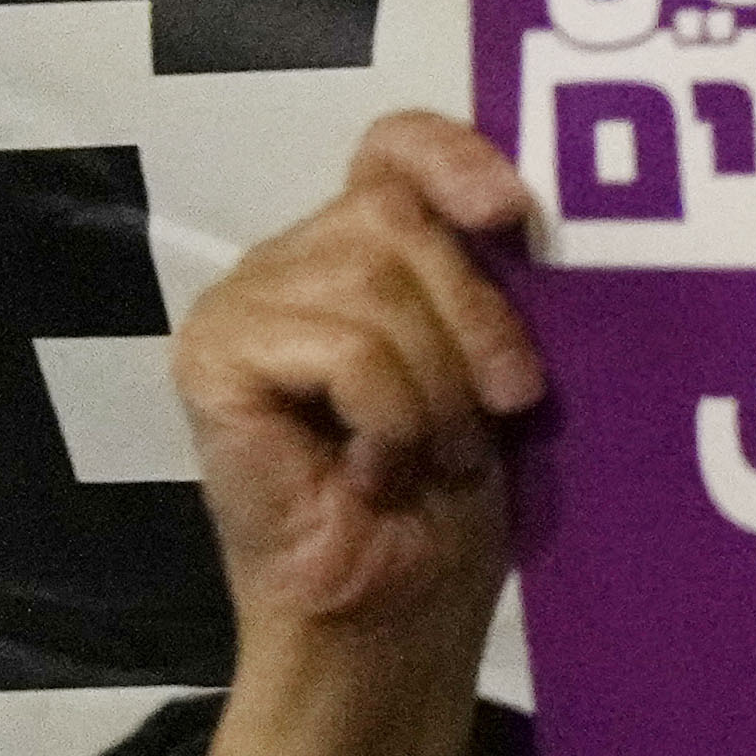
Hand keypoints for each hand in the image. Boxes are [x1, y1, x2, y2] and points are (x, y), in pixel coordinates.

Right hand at [180, 114, 550, 755]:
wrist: (400, 609)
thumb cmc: (456, 497)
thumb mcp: (503, 370)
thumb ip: (505, 287)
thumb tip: (543, 216)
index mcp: (366, 249)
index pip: (395, 146)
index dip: (455, 154)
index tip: (515, 212)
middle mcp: (293, 260)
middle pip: (399, 219)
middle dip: (478, 317)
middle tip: (505, 405)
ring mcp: (243, 305)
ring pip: (375, 287)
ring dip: (439, 385)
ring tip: (433, 454)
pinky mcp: (213, 358)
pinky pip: (343, 348)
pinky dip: (391, 415)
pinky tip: (376, 468)